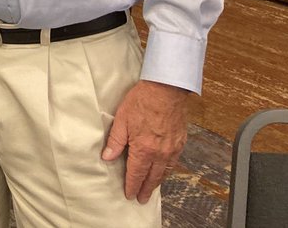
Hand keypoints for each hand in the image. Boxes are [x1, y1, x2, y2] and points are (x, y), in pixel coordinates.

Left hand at [102, 79, 189, 202]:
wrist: (166, 89)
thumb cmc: (142, 101)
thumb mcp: (122, 119)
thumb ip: (115, 141)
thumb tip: (107, 157)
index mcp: (144, 149)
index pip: (136, 173)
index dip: (132, 185)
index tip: (129, 194)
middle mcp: (160, 153)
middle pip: (152, 177)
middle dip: (146, 189)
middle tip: (142, 199)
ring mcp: (172, 148)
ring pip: (165, 171)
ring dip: (157, 181)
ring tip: (152, 188)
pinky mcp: (180, 142)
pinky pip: (174, 162)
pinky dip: (168, 170)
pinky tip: (164, 170)